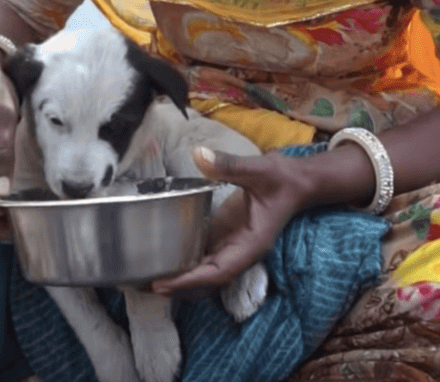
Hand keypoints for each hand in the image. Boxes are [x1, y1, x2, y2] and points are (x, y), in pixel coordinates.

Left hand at [152, 147, 312, 292]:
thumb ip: (230, 164)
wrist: (298, 179)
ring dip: (177, 273)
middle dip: (177, 284)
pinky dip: (183, 256)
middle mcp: (240, 251)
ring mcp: (232, 244)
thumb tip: (200, 155)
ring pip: (203, 268)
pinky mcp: (225, 233)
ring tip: (143, 274)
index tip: (163, 284)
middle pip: (206, 278)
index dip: (190, 281)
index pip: (218, 272)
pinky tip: (160, 255)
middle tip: (140, 283)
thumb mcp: (258, 168)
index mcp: (250, 245)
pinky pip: (203, 251)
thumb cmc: (283, 178)